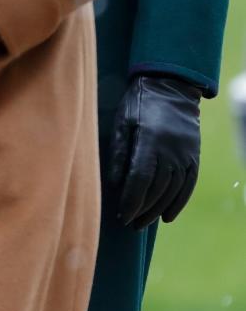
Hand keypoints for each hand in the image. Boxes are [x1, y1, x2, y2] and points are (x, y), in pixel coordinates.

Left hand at [109, 74, 200, 227]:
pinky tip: (167, 216)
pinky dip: (178, 203)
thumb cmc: (138, 102)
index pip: (140, 178)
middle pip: (157, 189)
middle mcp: (170, 151)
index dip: (131, 200)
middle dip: (142, 209)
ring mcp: (185, 155)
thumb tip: (115, 183)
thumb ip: (120, 152)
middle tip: (130, 223)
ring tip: (143, 221)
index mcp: (149, 140)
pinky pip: (188, 186)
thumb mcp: (122, 121)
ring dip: (157, 210)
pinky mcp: (194, 157)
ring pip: (172, 191)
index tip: (122, 215)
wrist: (170, 87)